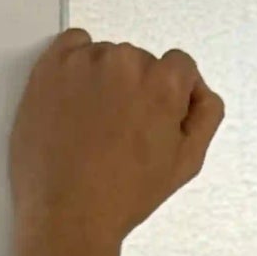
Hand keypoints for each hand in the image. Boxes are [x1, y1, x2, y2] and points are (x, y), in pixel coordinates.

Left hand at [9, 27, 223, 252]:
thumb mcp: (187, 163)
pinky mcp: (51, 65)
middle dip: (140, 89)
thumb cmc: (128, 193)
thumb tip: (200, 91)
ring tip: (96, 124)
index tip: (161, 119)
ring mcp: (84, 60)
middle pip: (142, 62)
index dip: (176, 94)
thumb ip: (205, 116)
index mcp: (162, 84)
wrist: (69, 211)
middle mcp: (125, 61)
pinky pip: (75, 44)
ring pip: (109, 56)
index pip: (180, 66)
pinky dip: (79, 64)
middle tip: (125, 131)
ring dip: (108, 80)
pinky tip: (78, 99)